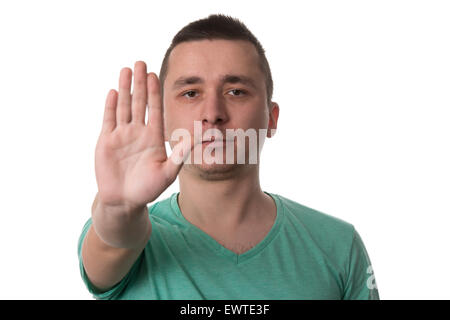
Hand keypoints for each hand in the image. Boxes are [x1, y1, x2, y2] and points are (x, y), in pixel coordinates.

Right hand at [94, 61, 190, 212]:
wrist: (124, 201)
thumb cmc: (148, 189)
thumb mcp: (168, 171)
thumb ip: (182, 153)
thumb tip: (201, 136)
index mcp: (154, 137)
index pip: (155, 109)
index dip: (154, 92)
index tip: (155, 74)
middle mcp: (138, 132)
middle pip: (139, 102)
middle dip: (140, 83)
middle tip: (140, 62)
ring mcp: (121, 135)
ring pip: (124, 106)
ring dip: (125, 88)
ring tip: (126, 70)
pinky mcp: (106, 141)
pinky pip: (109, 120)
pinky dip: (111, 106)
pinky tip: (113, 92)